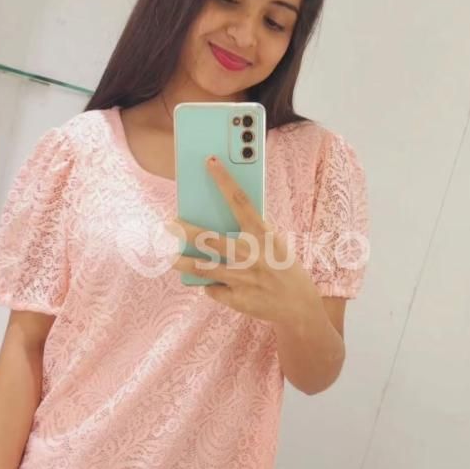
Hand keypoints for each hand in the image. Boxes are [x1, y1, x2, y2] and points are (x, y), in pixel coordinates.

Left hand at [166, 155, 320, 325]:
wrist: (300, 306)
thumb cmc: (283, 268)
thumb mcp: (275, 245)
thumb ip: (252, 232)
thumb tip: (219, 218)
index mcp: (264, 235)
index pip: (241, 201)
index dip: (224, 180)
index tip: (210, 162)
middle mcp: (252, 255)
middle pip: (210, 237)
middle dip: (185, 230)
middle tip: (169, 224)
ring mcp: (243, 278)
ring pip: (202, 267)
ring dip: (182, 262)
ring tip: (170, 257)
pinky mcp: (237, 299)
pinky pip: (213, 288)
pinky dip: (211, 285)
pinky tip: (214, 283)